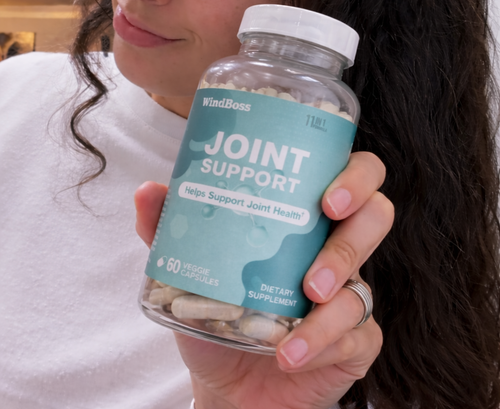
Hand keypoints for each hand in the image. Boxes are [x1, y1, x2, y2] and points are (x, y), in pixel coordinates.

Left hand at [135, 151, 393, 408]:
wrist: (225, 386)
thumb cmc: (217, 314)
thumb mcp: (189, 269)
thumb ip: (170, 228)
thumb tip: (148, 189)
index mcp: (305, 220)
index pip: (351, 177)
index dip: (354, 176)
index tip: (327, 191)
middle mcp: (335, 250)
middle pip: (377, 213)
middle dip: (359, 214)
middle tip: (329, 219)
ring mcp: (350, 296)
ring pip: (366, 277)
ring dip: (338, 282)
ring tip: (307, 293)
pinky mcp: (355, 342)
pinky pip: (356, 334)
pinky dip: (322, 341)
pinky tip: (290, 352)